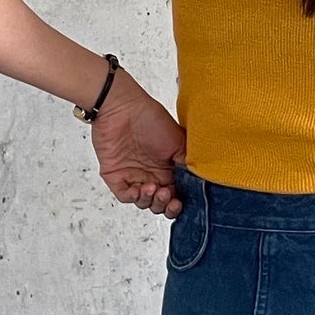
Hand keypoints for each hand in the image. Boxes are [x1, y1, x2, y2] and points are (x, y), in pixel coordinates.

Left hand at [89, 67, 186, 216]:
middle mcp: (152, 174)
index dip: (179, 202)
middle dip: (165, 206)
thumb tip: (198, 183)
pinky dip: (134, 197)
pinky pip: (125, 196)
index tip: (182, 201)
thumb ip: (187, 164)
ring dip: (151, 201)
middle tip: (168, 196)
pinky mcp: (117, 176)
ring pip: (144, 202)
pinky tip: (140, 189)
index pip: (176, 193)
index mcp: (168, 168)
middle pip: (160, 203)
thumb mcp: (178, 142)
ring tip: (154, 188)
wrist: (123, 109)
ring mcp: (134, 176)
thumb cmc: (150, 118)